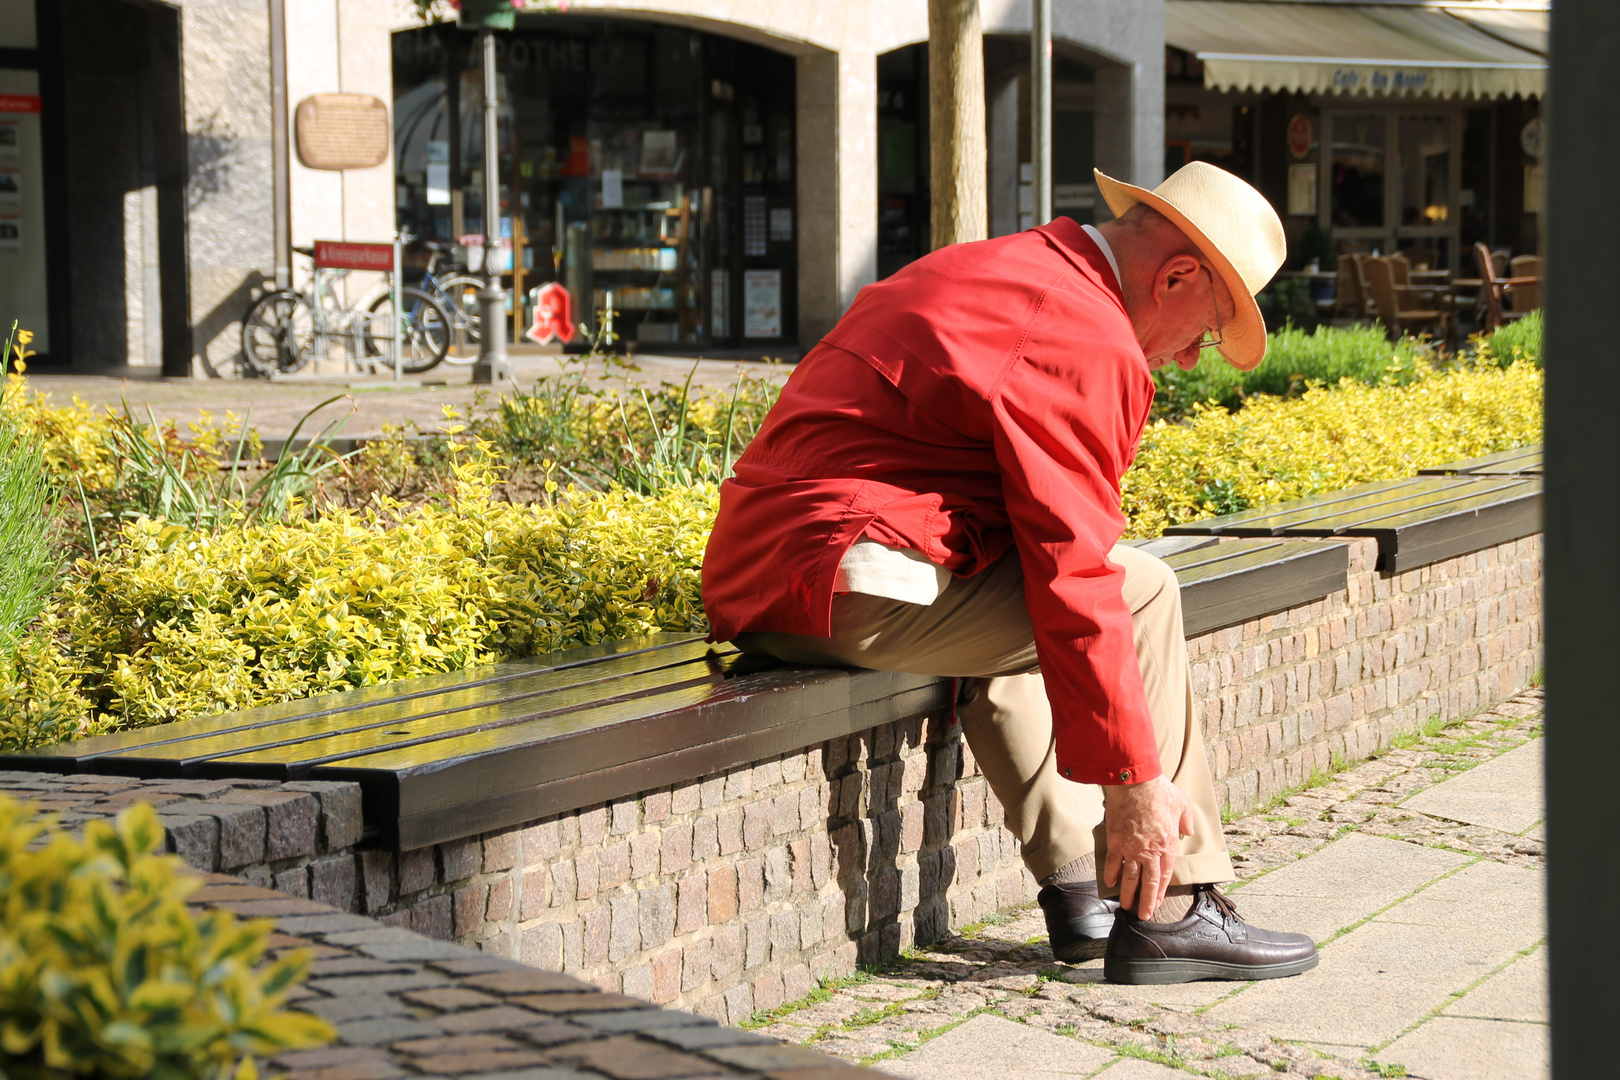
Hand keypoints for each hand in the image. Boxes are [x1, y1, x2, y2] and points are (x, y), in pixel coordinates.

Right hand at [1102, 775, 1194, 918]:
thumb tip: (1188, 830)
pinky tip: (1110, 884)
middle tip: (1142, 916)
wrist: (1135, 783)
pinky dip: (1111, 874)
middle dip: (1145, 902)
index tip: (1156, 904)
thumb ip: (1186, 821)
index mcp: (1167, 846)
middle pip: (1147, 883)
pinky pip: (1112, 863)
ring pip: (1130, 878)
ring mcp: (1131, 848)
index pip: (1164, 876)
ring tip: (1125, 906)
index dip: (1159, 892)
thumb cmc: (1160, 792)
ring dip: (1128, 894)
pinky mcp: (1115, 841)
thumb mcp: (1182, 805)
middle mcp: (1149, 852)